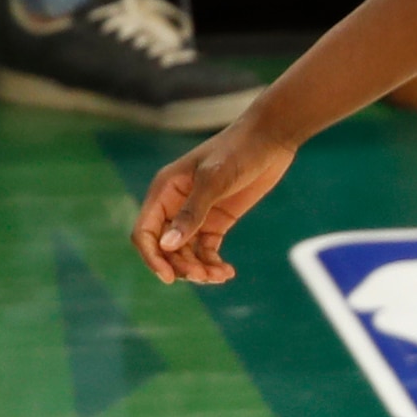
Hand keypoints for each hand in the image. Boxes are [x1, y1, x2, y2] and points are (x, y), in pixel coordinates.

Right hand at [131, 123, 293, 284]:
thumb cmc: (238, 151)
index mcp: (164, 191)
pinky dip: (213, 263)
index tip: (170, 277)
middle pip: (165, 248)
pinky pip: (207, 249)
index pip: (145, 232)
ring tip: (220, 275)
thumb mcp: (214, 180)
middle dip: (181, 265)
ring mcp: (197, 214)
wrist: (270, 138)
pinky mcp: (217, 220)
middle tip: (205, 275)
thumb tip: (167, 245)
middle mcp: (175, 204)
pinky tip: (227, 272)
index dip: (152, 257)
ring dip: (198, 268)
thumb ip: (192, 213)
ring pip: (186, 252)